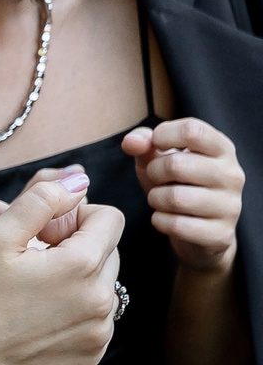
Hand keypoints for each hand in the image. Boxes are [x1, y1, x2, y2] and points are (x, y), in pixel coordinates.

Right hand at [0, 171, 125, 364]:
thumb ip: (41, 199)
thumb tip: (80, 182)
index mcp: (82, 264)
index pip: (110, 218)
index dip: (76, 217)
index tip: (43, 233)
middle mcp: (101, 299)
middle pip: (109, 251)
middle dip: (79, 248)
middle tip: (34, 262)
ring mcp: (99, 331)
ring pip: (105, 285)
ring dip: (80, 280)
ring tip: (35, 292)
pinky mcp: (92, 354)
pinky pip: (97, 318)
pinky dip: (77, 311)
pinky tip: (40, 317)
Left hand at [126, 118, 241, 274]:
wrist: (197, 231)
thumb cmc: (177, 185)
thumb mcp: (158, 159)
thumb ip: (143, 145)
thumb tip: (131, 142)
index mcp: (221, 149)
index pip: (192, 130)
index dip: (162, 136)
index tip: (156, 146)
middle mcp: (232, 175)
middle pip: (177, 164)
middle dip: (154, 172)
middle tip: (157, 179)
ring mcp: (230, 205)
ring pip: (175, 198)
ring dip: (156, 199)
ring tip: (161, 199)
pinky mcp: (220, 233)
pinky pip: (176, 225)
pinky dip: (159, 222)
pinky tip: (165, 218)